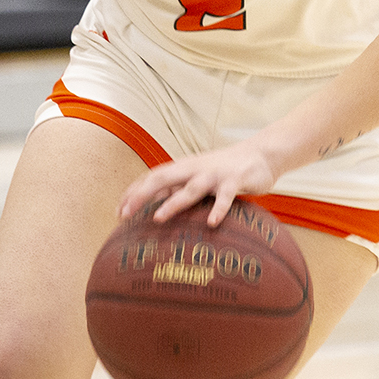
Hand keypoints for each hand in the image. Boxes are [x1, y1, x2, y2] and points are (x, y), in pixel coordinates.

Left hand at [117, 140, 280, 226]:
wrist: (260, 154)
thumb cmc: (223, 170)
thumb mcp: (196, 177)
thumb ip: (177, 188)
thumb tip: (151, 205)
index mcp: (183, 168)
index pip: (151, 178)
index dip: (133, 192)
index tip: (118, 212)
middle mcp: (194, 169)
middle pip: (162, 179)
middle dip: (141, 195)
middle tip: (125, 214)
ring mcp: (214, 175)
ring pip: (190, 188)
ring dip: (173, 203)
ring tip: (158, 218)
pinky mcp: (235, 181)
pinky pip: (225, 197)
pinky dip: (218, 209)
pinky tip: (211, 223)